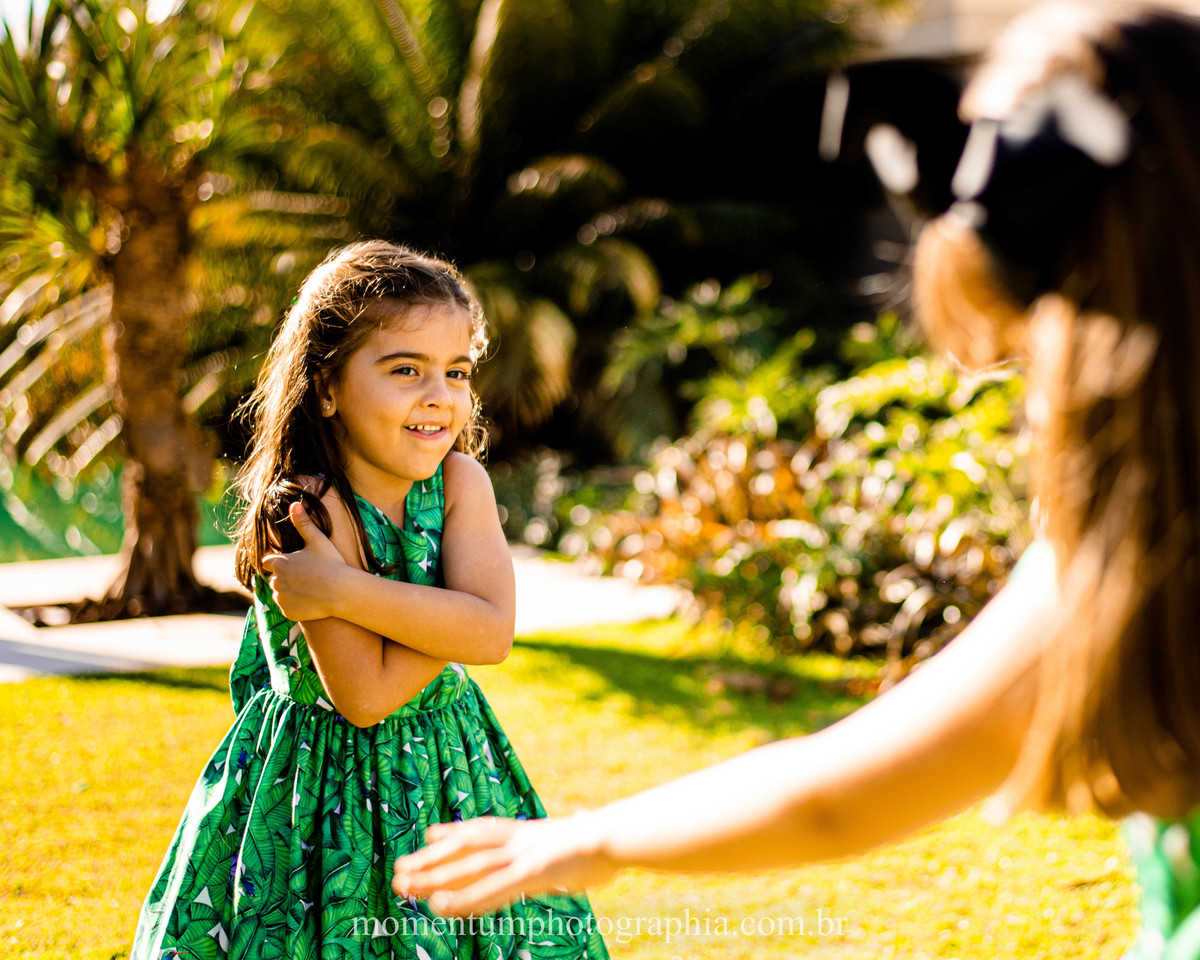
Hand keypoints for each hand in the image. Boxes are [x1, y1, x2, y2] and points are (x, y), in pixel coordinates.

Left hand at [261, 502, 349, 620]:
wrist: (342, 592)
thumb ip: (303, 523)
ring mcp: (281, 599)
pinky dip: (295, 605)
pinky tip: (310, 600)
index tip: (293, 562)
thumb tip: (294, 504)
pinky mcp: (288, 613)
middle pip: (274, 578)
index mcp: (279, 563)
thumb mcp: (317, 540)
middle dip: (285, 577)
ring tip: (309, 588)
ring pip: (280, 594)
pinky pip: (287, 608)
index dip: (279, 561)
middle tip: (306, 576)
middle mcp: (275, 581)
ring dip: (289, 591)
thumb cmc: (331, 563)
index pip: (268, 561)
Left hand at [392, 814, 619, 915]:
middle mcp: (519, 840)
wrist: (620, 835)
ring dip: (435, 878)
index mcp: (529, 833)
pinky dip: (464, 898)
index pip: (484, 830)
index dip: (455, 832)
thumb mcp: (576, 837)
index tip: (429, 833)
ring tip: (405, 888)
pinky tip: (441, 906)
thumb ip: (565, 837)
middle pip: (466, 848)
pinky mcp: (531, 872)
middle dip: (431, 860)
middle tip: (398, 872)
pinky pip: (491, 889)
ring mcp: (523, 855)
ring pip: (469, 867)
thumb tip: (580, 819)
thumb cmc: (605, 841)